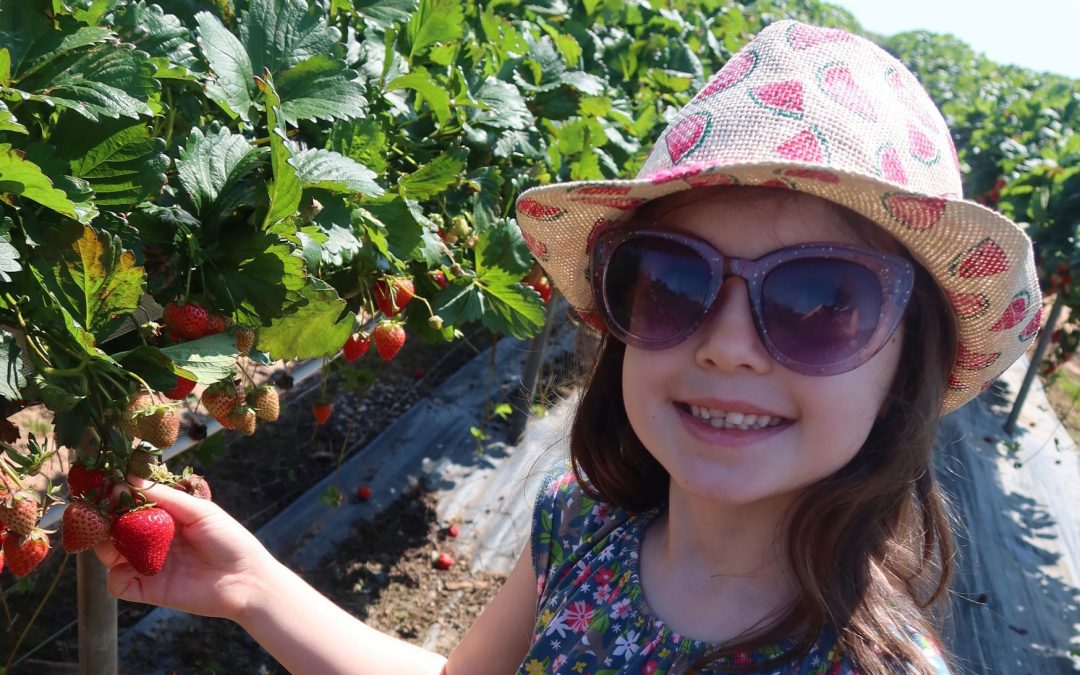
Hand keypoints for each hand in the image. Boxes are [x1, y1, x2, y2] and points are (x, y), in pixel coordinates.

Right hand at [95, 479, 279, 621]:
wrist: (246, 580)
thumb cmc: (229, 539)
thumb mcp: (199, 511)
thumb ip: (165, 497)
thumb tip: (130, 477)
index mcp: (167, 519)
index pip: (132, 506)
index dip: (116, 498)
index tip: (102, 488)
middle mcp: (154, 541)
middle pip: (116, 531)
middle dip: (103, 522)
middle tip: (94, 513)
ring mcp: (149, 565)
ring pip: (112, 556)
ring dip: (105, 547)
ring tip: (107, 537)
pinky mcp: (149, 590)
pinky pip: (120, 585)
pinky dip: (116, 578)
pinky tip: (125, 568)